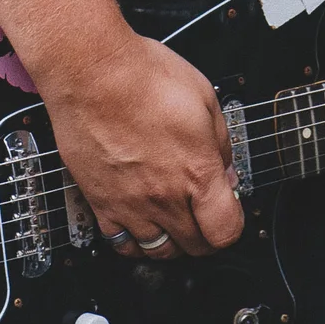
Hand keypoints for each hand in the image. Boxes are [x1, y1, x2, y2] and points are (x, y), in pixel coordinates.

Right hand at [40, 33, 245, 257]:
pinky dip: (134, 242)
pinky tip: (140, 225)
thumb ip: (221, 143)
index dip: (233, 225)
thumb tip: (226, 171)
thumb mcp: (204, 98)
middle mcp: (164, 196)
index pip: (226, 231)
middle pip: (195, 246)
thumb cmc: (143, 76)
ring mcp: (130, 204)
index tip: (229, 211)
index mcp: (197, 171)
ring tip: (174, 222)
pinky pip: (120, 243)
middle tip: (204, 215)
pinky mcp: (100, 202)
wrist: (92, 72)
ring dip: (173, 242)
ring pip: (158, 251)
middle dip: (206, 235)